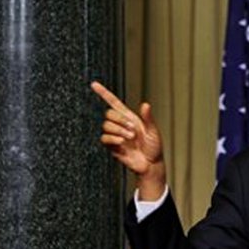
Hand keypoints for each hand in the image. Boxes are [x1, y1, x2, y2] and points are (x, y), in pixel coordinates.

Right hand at [91, 81, 165, 198]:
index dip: (104, 93)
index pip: (113, 103)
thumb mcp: (153, 131)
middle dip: (119, 119)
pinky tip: (122, 143)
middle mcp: (121, 125)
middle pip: (108, 114)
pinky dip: (113, 139)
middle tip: (132, 129)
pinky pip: (105, 138)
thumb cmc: (154, 147)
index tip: (94, 84)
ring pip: (106, 125)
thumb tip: (145, 104)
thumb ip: (148, 118)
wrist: (151, 164)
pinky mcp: (112, 147)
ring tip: (130, 137)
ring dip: (118, 130)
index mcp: (130, 118)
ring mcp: (116, 136)